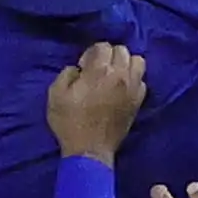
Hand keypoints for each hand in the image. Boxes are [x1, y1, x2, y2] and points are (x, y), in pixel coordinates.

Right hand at [44, 37, 147, 156]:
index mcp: (100, 71)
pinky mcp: (138, 102)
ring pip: (138, 61)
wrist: (89, 151)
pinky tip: (122, 88)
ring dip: (126, 63)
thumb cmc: (69, 122)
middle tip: (98, 69)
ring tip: (114, 74)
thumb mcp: (55, 94)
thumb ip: (67, 73)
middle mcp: (121, 75)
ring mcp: (133, 89)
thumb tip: (78, 68)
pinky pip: (142, 81)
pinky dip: (134, 80)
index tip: (83, 67)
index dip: (91, 53)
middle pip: (122, 50)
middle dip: (109, 55)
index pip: (103, 46)